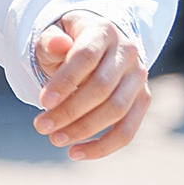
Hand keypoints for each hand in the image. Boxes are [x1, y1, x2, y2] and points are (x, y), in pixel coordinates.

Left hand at [33, 10, 150, 159]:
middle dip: (69, 111)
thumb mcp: (54, 34)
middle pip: (102, 87)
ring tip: (54, 139)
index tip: (41, 102)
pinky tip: (75, 153)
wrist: (99, 43)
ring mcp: (139, 77)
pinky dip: (102, 146)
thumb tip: (59, 45)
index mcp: (104, 31)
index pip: (86, 57)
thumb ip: (51, 41)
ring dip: (83, 130)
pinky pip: (127, 130)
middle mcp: (127, 53)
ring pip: (116, 111)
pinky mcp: (142, 99)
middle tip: (41, 126)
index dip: (65, 81)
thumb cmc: (69, 41)